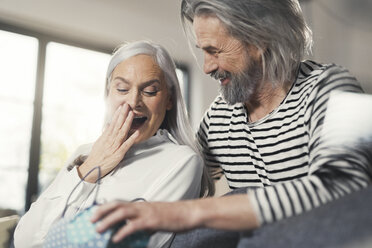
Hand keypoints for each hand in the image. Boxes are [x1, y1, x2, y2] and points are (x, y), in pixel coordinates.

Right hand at [78, 103, 138, 181]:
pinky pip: (126, 145)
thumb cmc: (96, 156)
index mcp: (106, 137)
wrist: (92, 168)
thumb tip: (107, 125)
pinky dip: (131, 139)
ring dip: (127, 123)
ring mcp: (114, 146)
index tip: (121, 107)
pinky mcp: (118, 154)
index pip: (112, 123)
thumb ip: (104, 134)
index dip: (117, 115)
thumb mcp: (99, 143)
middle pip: (117, 125)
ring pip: (122, 132)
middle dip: (123, 115)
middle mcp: (110, 140)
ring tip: (132, 114)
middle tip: (127, 106)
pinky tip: (136, 132)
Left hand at [90, 195, 259, 242]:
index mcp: (141, 205)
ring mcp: (146, 212)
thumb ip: (142, 222)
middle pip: (117, 205)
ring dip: (107, 221)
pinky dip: (122, 232)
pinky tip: (115, 239)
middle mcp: (141, 206)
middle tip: (90, 220)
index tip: (94, 212)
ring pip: (122, 213)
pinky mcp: (151, 221)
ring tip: (97, 229)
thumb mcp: (155, 217)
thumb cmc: (172, 216)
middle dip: (102, 211)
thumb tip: (131, 230)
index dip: (106, 207)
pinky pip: (133, 226)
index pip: (120, 203)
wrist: (188, 213)